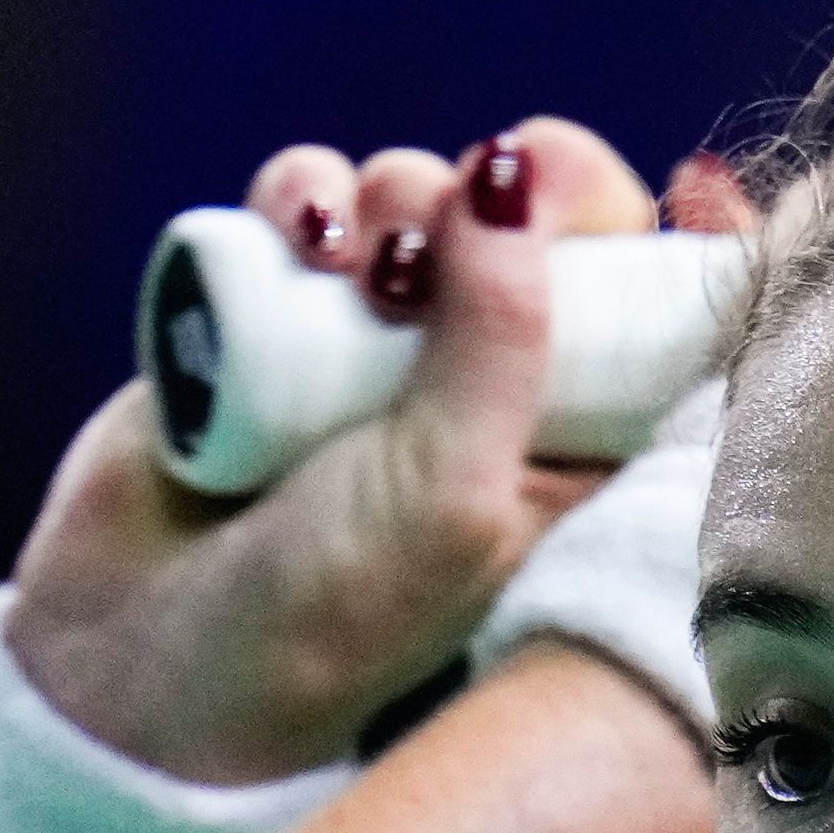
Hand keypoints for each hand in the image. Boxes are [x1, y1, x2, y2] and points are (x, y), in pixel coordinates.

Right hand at [1, 118, 667, 784]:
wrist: (143, 655)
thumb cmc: (328, 613)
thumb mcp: (452, 491)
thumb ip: (501, 335)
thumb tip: (510, 177)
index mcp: (584, 448)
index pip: (667, 317)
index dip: (686, 239)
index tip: (690, 187)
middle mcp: (497, 383)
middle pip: (546, 220)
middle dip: (510, 197)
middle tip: (458, 233)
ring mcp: (386, 340)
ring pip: (423, 196)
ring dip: (396, 198)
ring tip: (354, 274)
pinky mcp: (278, 307)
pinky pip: (312, 200)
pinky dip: (304, 195)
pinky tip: (293, 239)